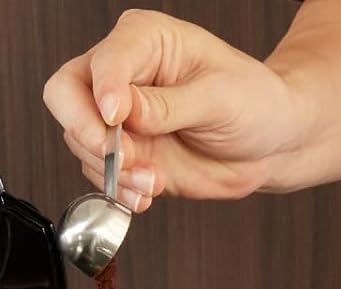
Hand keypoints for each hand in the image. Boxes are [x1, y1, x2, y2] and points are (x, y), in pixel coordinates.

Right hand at [43, 9, 310, 209]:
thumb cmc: (255, 102)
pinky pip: (104, 174)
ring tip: (152, 183)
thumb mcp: (220, 97)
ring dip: (109, 169)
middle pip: (66, 95)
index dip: (102, 91)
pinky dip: (117, 190)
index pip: (101, 61)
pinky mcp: (132, 155)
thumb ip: (168, 105)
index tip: (117, 118)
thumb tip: (124, 111)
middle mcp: (123, 75)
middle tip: (122, 158)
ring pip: (80, 141)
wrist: (274, 142)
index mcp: (143, 40)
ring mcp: (123, 119)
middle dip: (87, 131)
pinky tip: (144, 196)